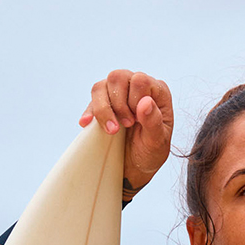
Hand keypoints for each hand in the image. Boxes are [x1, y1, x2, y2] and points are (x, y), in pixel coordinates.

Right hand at [80, 70, 173, 203]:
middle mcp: (137, 87)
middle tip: (126, 125)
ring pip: (101, 86)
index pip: (140, 80)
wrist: (134, 167)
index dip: (134, 100)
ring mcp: (119, 93)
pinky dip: (89, 113)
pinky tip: (87, 125)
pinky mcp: (104, 104)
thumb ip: (154, 122)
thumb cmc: (150, 152)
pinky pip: (91, 99)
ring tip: (112, 131)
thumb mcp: (157, 142)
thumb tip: (145, 102)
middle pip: (117, 77)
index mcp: (157, 91)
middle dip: (118, 104)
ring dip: (103, 109)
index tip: (136, 121)